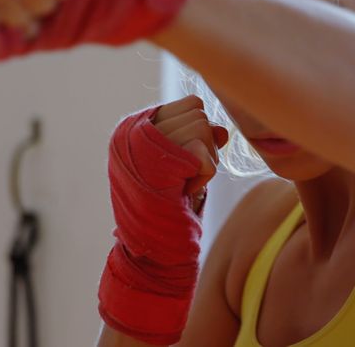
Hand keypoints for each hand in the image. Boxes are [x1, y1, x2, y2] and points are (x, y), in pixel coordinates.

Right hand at [98, 99, 227, 344]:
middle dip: (203, 148)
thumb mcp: (184, 168)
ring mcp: (141, 142)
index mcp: (132, 127)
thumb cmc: (167, 210)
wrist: (152, 250)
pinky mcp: (156, 159)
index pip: (189, 105)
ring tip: (181, 185)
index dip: (200, 134)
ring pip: (203, 129)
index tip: (186, 165)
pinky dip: (204, 175)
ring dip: (204, 163)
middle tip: (183, 178)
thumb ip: (199, 142)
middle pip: (198, 113)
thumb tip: (222, 130)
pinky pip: (203, 152)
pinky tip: (184, 192)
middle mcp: (132, 129)